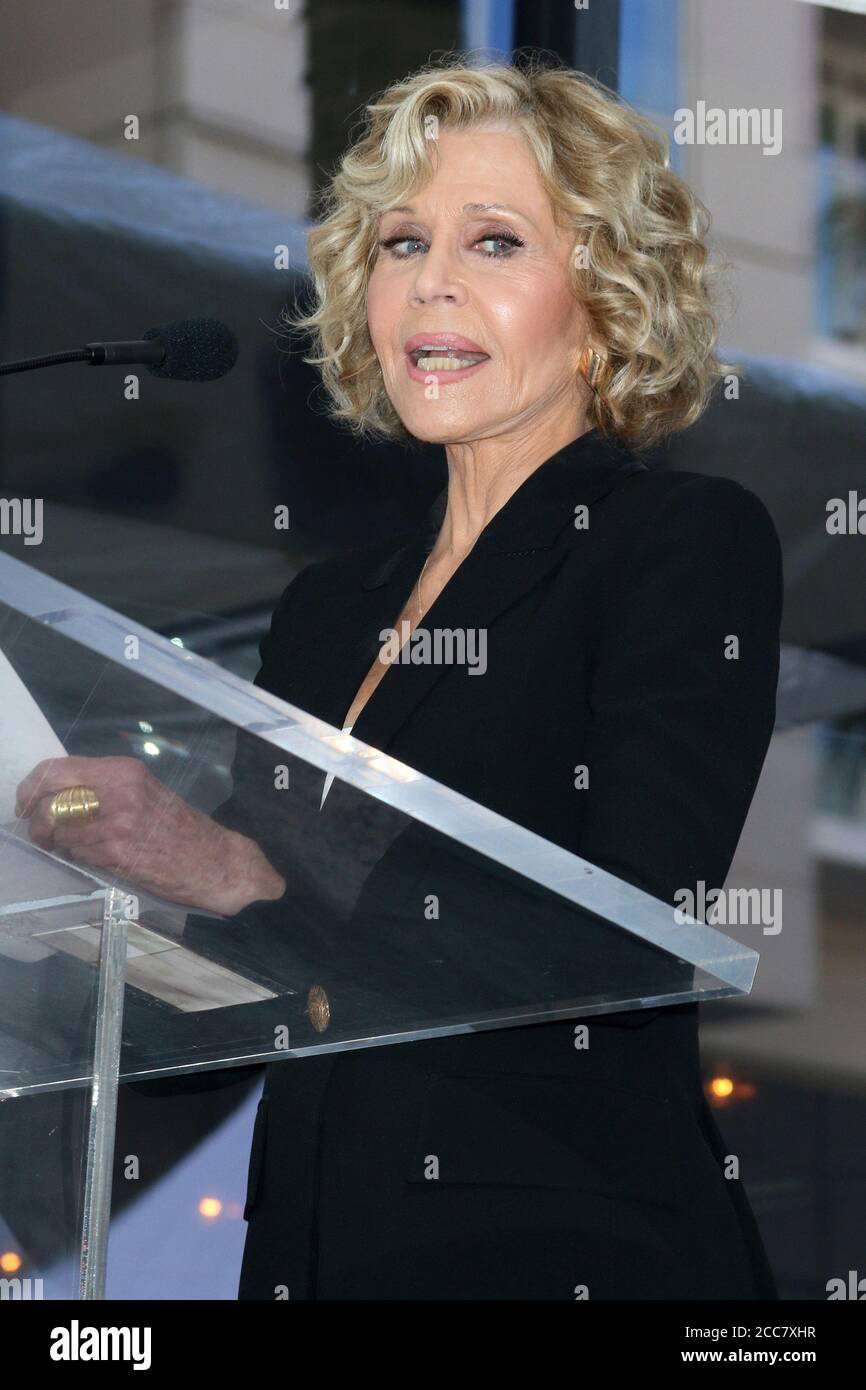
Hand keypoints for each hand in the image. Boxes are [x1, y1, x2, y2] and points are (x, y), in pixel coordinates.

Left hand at [15, 755, 285, 915]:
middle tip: (38, 828)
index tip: (27, 801)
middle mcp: (118, 790)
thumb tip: (56, 794)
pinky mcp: (118, 853)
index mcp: (123, 771)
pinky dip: (70, 855)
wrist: (212, 861)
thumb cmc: (177, 828)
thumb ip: (103, 788)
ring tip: (64, 845)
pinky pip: (74, 851)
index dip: (32, 786)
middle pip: (49, 796)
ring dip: (52, 840)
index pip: (56, 769)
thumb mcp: (142, 792)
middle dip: (35, 815)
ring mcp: (117, 822)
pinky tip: (83, 856)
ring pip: (56, 827)